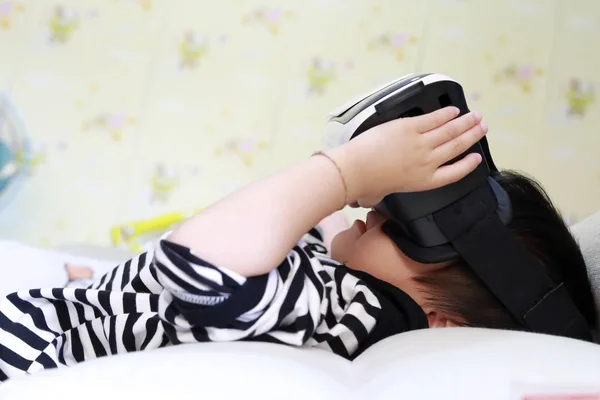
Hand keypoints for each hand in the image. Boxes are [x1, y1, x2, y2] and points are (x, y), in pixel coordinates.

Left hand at [329, 106, 487, 206]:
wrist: (355, 171)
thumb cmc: (364, 185)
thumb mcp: (378, 196)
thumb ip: (380, 194)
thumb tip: (370, 197)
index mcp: (423, 181)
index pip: (454, 173)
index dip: (468, 165)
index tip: (476, 157)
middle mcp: (427, 162)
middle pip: (457, 147)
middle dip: (472, 136)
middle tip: (482, 128)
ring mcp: (420, 144)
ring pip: (450, 131)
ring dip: (465, 122)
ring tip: (476, 116)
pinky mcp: (409, 128)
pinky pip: (433, 119)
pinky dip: (445, 114)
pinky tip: (454, 110)